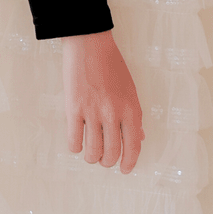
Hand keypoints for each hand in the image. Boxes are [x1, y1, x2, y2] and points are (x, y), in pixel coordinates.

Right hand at [62, 30, 144, 173]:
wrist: (89, 44)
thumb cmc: (111, 66)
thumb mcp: (130, 90)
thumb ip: (133, 117)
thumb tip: (139, 139)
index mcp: (131, 109)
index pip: (134, 146)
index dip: (129, 163)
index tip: (124, 169)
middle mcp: (114, 114)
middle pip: (112, 153)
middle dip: (107, 162)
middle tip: (104, 159)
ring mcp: (93, 112)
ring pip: (93, 152)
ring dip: (91, 157)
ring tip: (90, 153)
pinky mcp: (73, 109)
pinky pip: (74, 141)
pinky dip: (75, 147)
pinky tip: (77, 141)